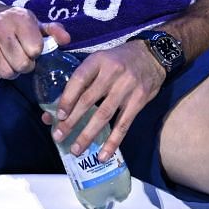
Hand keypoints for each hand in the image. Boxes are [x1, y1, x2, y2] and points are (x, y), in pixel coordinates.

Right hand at [0, 4, 65, 81]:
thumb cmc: (13, 25)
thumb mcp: (34, 24)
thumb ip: (53, 31)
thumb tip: (66, 40)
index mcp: (20, 17)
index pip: (35, 49)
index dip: (35, 53)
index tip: (30, 49)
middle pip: (21, 64)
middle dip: (23, 65)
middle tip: (18, 58)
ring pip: (5, 72)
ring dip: (9, 71)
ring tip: (6, 60)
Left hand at [47, 39, 166, 161]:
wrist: (152, 55)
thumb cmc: (119, 60)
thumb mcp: (100, 61)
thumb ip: (82, 82)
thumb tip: (56, 110)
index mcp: (98, 61)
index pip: (78, 80)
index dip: (67, 99)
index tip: (58, 116)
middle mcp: (112, 73)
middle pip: (88, 100)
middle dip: (71, 121)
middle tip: (58, 137)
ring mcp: (127, 87)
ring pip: (104, 115)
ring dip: (88, 134)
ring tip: (76, 149)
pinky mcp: (139, 100)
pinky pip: (123, 124)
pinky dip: (112, 141)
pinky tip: (103, 154)